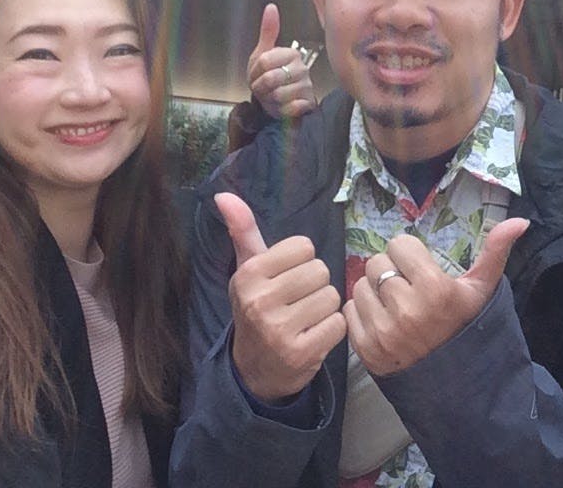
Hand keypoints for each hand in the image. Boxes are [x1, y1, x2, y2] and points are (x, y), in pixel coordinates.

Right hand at [217, 192, 346, 401]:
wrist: (254, 369)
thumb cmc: (257, 308)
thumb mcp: (248, 270)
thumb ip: (242, 231)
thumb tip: (223, 194)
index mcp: (249, 275)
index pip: (304, 246)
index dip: (301, 262)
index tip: (286, 279)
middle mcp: (260, 301)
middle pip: (321, 270)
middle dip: (315, 285)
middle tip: (297, 302)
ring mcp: (279, 330)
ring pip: (332, 296)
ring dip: (325, 307)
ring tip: (305, 318)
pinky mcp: (301, 353)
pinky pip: (339, 323)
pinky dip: (333, 329)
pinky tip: (314, 335)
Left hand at [248, 3, 315, 118]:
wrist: (278, 103)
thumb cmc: (269, 78)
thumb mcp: (262, 54)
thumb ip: (268, 31)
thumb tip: (271, 7)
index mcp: (291, 54)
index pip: (264, 61)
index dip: (255, 72)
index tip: (258, 74)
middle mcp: (302, 68)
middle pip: (270, 79)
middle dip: (260, 88)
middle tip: (264, 88)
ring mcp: (307, 86)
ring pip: (278, 95)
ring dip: (270, 100)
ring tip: (273, 97)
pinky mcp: (309, 103)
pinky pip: (289, 108)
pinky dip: (281, 110)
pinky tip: (283, 106)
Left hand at [344, 218, 530, 375]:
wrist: (455, 383)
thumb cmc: (466, 328)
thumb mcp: (481, 290)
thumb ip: (495, 251)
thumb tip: (520, 220)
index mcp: (435, 289)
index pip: (399, 244)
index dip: (409, 255)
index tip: (419, 271)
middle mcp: (407, 309)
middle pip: (377, 262)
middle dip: (391, 272)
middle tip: (407, 290)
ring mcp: (384, 331)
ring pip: (360, 285)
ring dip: (374, 292)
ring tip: (395, 307)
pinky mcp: (366, 348)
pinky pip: (349, 310)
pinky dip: (362, 313)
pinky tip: (382, 322)